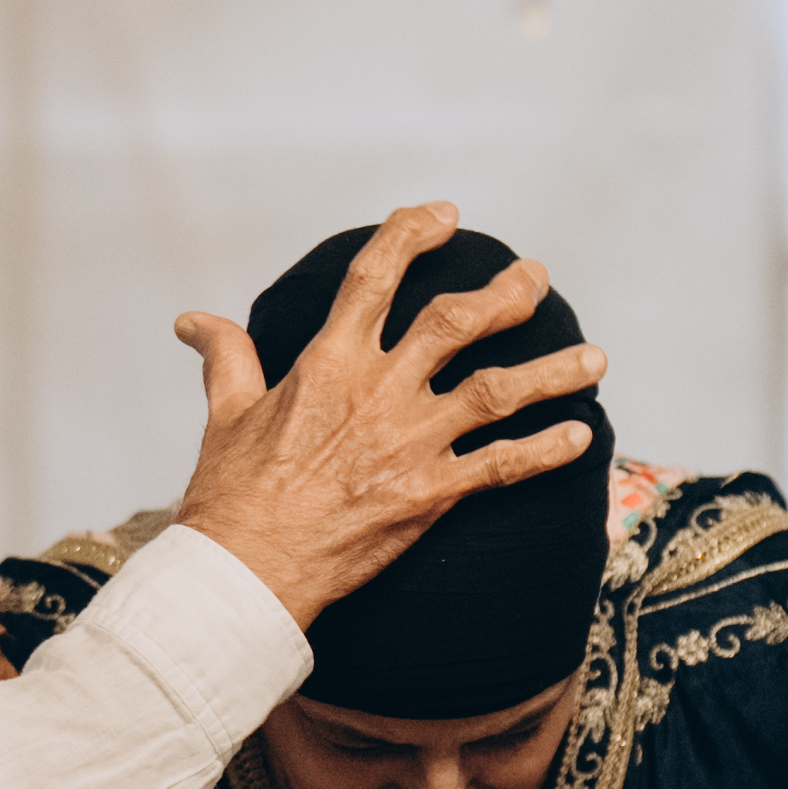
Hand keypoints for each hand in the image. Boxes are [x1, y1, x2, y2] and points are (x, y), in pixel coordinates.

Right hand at [166, 201, 608, 624]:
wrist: (246, 573)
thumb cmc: (231, 496)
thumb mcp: (224, 414)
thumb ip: (226, 357)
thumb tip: (193, 320)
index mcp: (327, 362)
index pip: (375, 276)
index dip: (411, 234)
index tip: (442, 216)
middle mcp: (378, 392)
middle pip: (457, 322)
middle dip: (506, 295)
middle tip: (536, 279)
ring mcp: (409, 442)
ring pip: (498, 392)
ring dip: (552, 372)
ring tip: (594, 358)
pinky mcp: (430, 495)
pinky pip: (504, 467)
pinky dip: (547, 451)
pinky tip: (580, 436)